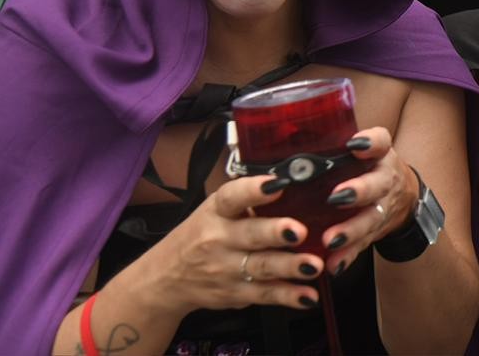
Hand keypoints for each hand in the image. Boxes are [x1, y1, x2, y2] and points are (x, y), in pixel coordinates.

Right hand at [153, 176, 322, 313]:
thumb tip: (293, 181)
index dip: (254, 190)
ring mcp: (226, 269)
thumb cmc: (201, 235)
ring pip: (261, 267)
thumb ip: (248, 200)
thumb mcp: (215, 210)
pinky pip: (265, 294)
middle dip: (275, 232)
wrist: (165, 279)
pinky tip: (308, 296)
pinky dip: (288, 296)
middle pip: (250, 234)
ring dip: (290, 266)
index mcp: (217, 212)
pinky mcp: (235, 294)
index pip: (232, 197)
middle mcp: (219, 240)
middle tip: (299, 230)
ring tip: (313, 265)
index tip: (276, 185)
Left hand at [320, 127, 417, 275]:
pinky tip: (334, 266)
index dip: (370, 143)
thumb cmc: (368, 168)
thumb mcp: (362, 150)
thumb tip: (280, 132)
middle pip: (377, 184)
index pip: (381, 141)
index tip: (355, 145)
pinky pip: (363, 246)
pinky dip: (348, 257)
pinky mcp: (375, 232)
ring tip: (330, 240)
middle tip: (337, 197)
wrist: (404, 197)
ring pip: (370, 219)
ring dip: (351, 231)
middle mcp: (384, 180)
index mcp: (379, 155)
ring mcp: (383, 208)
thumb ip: (333, 144)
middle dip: (358, 191)